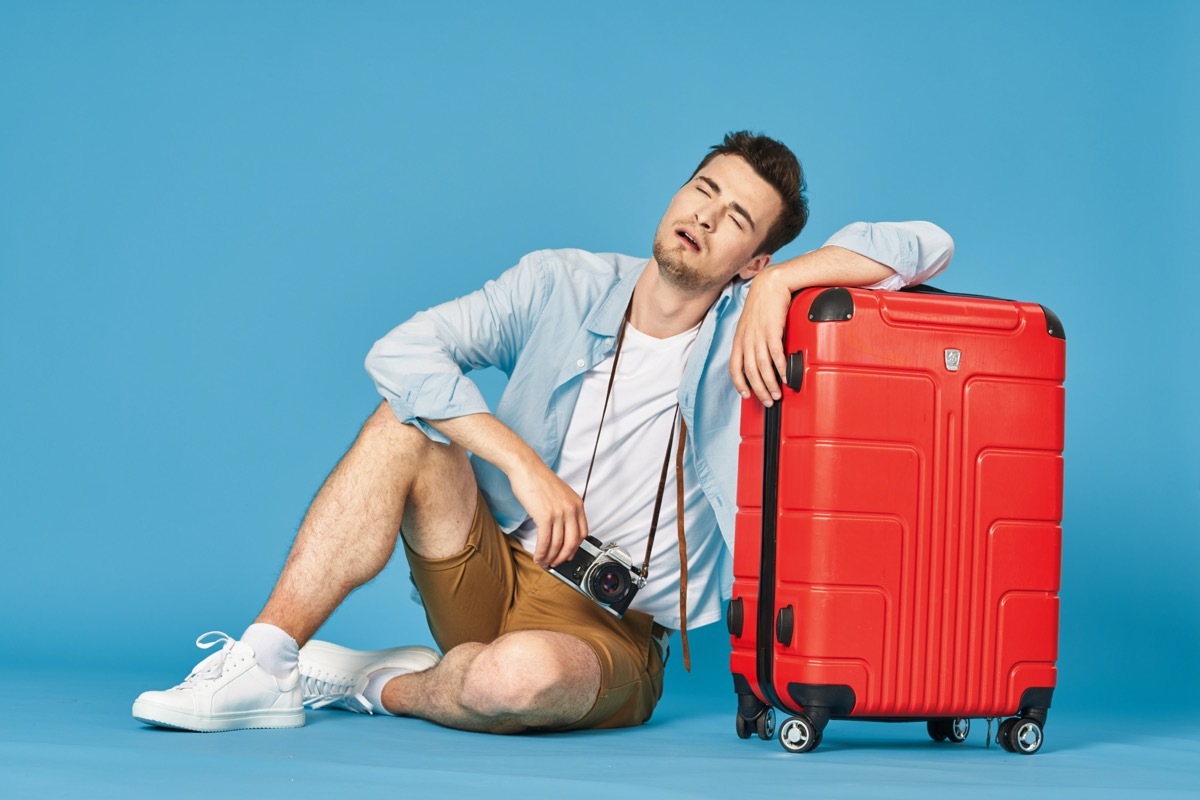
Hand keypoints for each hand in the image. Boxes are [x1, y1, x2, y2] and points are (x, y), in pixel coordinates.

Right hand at [507, 461, 588, 567]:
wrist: (526, 468)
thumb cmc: (539, 479)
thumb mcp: (561, 494)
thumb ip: (564, 510)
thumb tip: (561, 530)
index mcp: (577, 504)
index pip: (582, 533)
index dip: (575, 548)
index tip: (568, 554)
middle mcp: (571, 509)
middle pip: (572, 542)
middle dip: (563, 557)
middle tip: (555, 563)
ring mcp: (559, 513)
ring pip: (558, 544)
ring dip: (550, 557)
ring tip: (543, 562)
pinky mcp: (545, 516)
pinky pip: (545, 541)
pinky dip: (541, 552)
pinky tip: (538, 557)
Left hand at [730, 266, 791, 405]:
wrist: (770, 285)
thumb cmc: (762, 304)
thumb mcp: (750, 325)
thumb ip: (751, 341)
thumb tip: (757, 358)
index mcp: (739, 340)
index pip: (734, 367)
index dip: (739, 383)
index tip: (747, 395)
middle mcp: (746, 340)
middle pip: (750, 372)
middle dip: (759, 390)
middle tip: (768, 401)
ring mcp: (758, 336)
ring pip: (762, 367)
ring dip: (770, 383)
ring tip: (778, 394)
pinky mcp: (772, 331)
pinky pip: (775, 354)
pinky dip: (781, 368)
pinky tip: (786, 376)